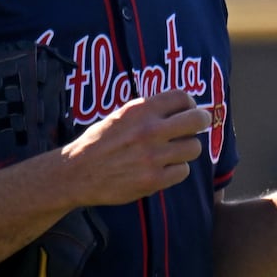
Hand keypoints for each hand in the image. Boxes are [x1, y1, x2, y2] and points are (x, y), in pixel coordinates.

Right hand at [61, 89, 210, 204]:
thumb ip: (149, 111)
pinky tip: (163, 168)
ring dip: (186, 149)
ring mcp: (152, 156)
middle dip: (201, 122)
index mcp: (139, 110)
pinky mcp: (153, 180)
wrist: (76, 173)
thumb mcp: (121, 116)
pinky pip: (183, 171)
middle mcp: (149, 130)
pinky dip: (176, 170)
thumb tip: (183, 106)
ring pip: (194, 147)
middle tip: (195, 127)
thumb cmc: (99, 142)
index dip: (188, 103)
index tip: (187, 110)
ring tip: (172, 152)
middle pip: (198, 120)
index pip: (182, 97)